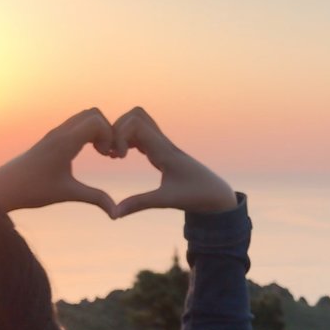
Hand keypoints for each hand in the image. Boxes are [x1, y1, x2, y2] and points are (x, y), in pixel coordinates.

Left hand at [0, 108, 116, 214]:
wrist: (3, 187)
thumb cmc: (33, 190)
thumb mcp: (68, 194)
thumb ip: (96, 198)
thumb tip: (116, 215)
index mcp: (65, 142)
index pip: (96, 121)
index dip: (110, 136)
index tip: (108, 156)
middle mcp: (60, 132)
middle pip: (93, 114)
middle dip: (107, 130)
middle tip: (108, 153)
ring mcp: (55, 133)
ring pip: (85, 117)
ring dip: (98, 131)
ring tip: (102, 153)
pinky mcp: (52, 138)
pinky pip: (76, 125)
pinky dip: (88, 133)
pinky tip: (89, 153)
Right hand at [110, 107, 235, 216]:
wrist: (217, 195)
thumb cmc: (196, 196)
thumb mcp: (166, 200)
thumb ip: (139, 204)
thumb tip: (114, 214)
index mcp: (164, 149)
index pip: (136, 123)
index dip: (118, 135)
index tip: (116, 157)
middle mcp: (164, 143)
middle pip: (136, 115)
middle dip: (117, 128)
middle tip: (111, 153)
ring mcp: (163, 145)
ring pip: (139, 122)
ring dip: (122, 133)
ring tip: (114, 155)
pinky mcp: (163, 152)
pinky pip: (142, 135)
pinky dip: (127, 140)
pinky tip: (121, 156)